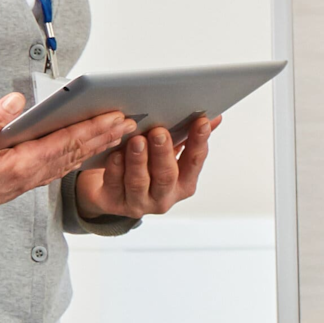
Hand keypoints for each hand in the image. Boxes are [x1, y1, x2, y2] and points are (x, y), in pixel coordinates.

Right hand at [0, 95, 134, 237]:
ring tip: (120, 135)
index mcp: (23, 164)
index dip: (95, 128)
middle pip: (78, 151)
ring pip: (72, 160)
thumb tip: (17, 99)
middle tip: (132, 122)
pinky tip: (88, 153)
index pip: (68, 141)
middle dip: (107, 135)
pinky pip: (60, 168)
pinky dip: (79, 158)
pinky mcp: (24, 183)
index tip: (117, 117)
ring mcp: (30, 181)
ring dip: (98, 146)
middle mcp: (33, 174)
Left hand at [74, 113, 215, 221]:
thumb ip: (188, 137)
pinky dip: (115, 169)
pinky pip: (114, 186)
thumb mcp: (168, 153)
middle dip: (163, 153)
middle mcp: (163, 197)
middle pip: (166, 176)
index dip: (199, 141)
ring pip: (139, 182)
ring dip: (139, 160)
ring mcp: (139, 203)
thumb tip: (214, 118)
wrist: (109, 192)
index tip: (201, 122)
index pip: (194, 161)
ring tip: (137, 141)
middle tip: (160, 132)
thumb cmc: (144, 168)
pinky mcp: (114, 204)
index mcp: (183, 184)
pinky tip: (115, 155)